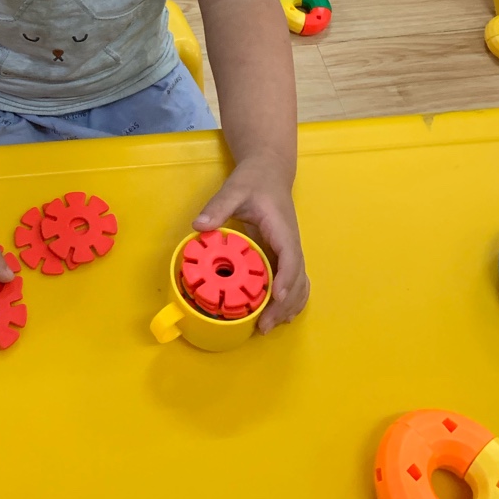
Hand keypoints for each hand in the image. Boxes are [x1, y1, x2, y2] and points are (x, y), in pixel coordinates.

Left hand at [194, 160, 308, 332]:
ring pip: (300, 284)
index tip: (277, 298)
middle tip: (263, 326)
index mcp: (282, 229)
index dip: (286, 279)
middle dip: (284, 305)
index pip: (290, 257)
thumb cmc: (254, 180)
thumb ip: (218, 207)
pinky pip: (294, 281)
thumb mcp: (234, 190)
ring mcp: (290, 250)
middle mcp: (291, 243)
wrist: (269, 171)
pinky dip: (290, 300)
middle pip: (298, 279)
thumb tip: (199, 226)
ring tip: (268, 327)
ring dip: (289, 308)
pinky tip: (278, 315)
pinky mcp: (284, 254)